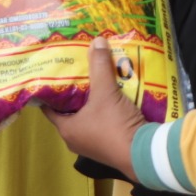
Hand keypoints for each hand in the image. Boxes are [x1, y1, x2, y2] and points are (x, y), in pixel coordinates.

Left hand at [44, 37, 145, 177]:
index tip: (54, 72)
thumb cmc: (115, 125)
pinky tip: (112, 91)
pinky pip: (103, 121)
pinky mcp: (110, 145)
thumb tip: (96, 40)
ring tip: (95, 76)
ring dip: (92, 99)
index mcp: (67, 130)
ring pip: (89, 115)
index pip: (50, 108)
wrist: (145, 154)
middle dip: (75, 90)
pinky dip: (105, 108)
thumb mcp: (106, 92)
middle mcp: (76, 139)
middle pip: (70, 110)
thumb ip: (100, 66)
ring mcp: (94, 144)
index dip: (50, 90)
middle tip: (77, 68)